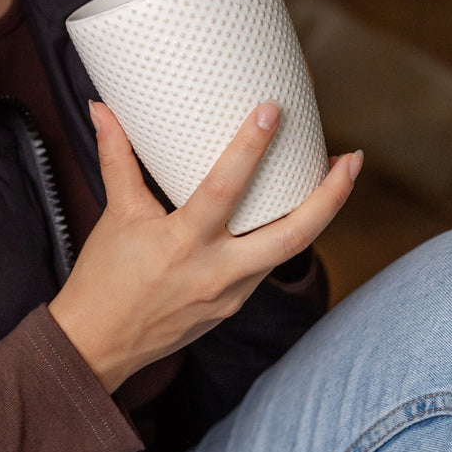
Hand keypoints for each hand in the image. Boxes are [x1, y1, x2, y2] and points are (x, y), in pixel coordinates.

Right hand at [49, 101, 360, 392]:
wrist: (100, 343)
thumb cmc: (104, 278)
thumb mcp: (114, 214)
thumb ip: (116, 158)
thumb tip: (102, 108)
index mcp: (182, 244)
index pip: (224, 190)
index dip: (249, 149)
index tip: (270, 112)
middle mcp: (215, 272)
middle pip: (291, 237)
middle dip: (329, 197)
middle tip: (351, 159)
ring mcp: (231, 295)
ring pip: (288, 252)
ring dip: (317, 215)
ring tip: (335, 177)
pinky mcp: (234, 306)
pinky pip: (267, 265)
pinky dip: (283, 235)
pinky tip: (290, 211)